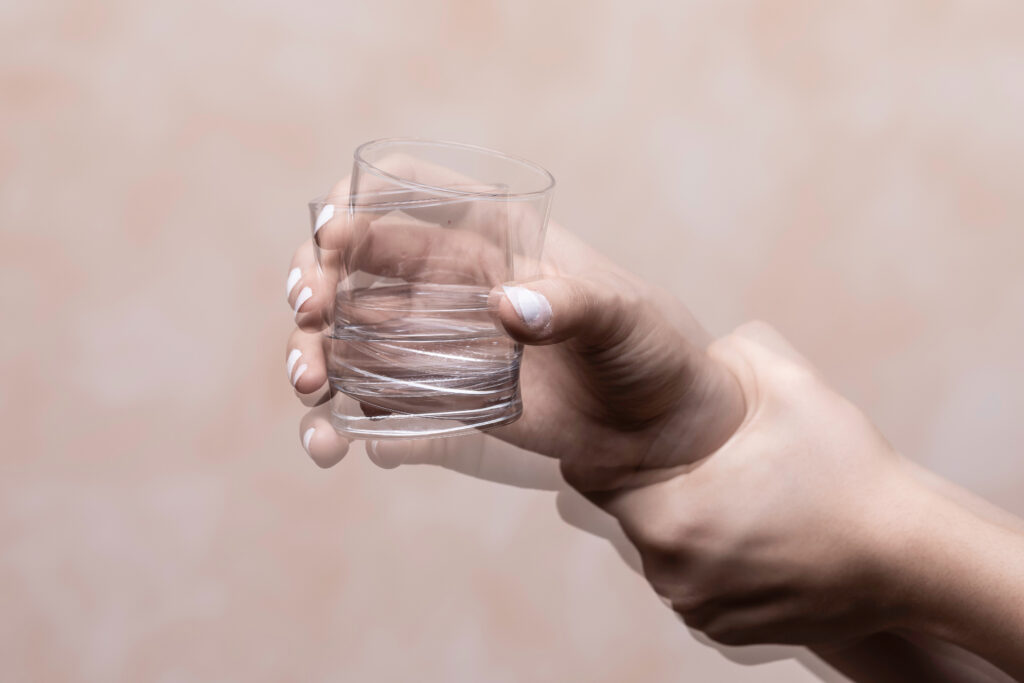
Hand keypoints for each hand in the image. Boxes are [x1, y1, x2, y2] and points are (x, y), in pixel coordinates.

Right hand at [285, 171, 745, 490]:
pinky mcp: (440, 395)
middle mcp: (454, 279)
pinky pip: (372, 397)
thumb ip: (572, 306)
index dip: (356, 200)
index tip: (331, 235)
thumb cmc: (652, 354)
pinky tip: (332, 444)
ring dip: (312, 351)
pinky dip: (339, 419)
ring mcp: (440, 339)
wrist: (660, 432)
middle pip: (356, 262)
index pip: (409, 191)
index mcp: (494, 235)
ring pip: (349, 331)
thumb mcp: (624, 321)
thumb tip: (508, 306)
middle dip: (315, 280)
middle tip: (309, 313)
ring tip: (311, 386)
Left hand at [603, 321, 931, 646]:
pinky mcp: (725, 628)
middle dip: (658, 482)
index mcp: (671, 519)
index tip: (638, 431)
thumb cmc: (849, 476)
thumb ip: (732, 351)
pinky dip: (710, 557)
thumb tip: (699, 349)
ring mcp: (699, 608)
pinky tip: (750, 530)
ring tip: (733, 493)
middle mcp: (673, 574)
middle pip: (633, 512)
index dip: (611, 447)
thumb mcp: (790, 387)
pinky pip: (694, 580)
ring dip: (684, 521)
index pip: (597, 477)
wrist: (910, 557)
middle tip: (701, 457)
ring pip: (663, 549)